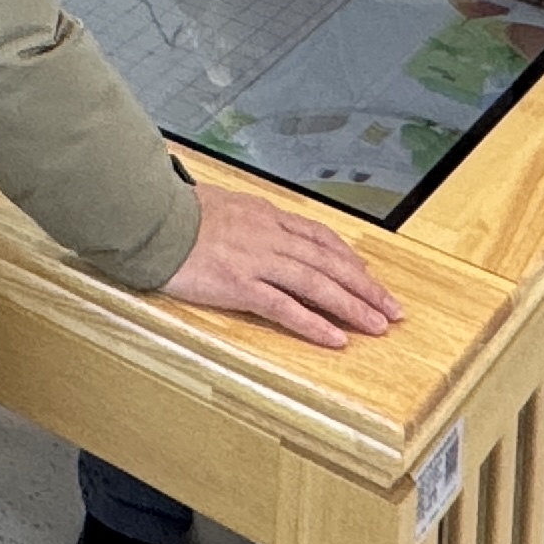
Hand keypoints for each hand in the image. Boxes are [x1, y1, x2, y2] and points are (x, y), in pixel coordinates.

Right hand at [159, 179, 400, 349]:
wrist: (150, 218)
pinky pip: (285, 307)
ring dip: (351, 307)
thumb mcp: (223, 204)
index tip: (369, 277)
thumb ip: (248, 218)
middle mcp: (269, 236)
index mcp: (266, 216)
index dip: (350, 260)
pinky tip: (335, 339)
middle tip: (392, 310)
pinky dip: (313, 324)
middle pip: (329, 263)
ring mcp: (256, 260)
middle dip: (365, 288)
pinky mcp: (239, 284)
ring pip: (316, 284)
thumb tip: (260, 227)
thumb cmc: (178, 212)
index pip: (320, 238)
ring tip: (377, 327)